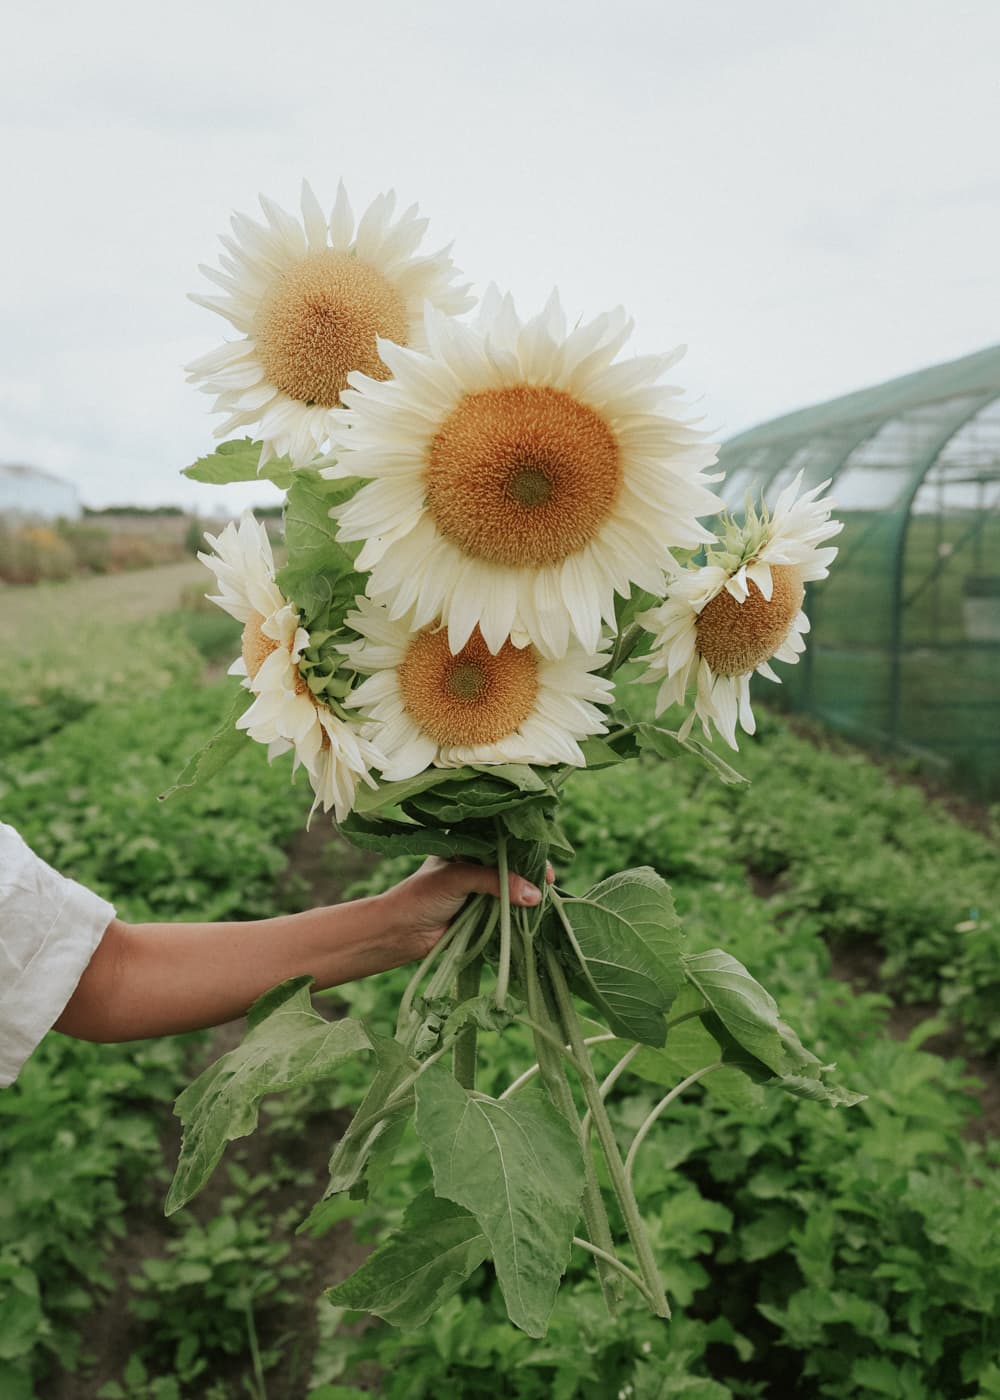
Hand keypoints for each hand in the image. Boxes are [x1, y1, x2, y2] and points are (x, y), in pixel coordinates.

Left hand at [379, 857, 553, 959]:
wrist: (400, 932)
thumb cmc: (422, 895)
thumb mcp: (459, 877)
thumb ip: (496, 882)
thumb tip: (535, 895)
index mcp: (467, 845)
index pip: (502, 841)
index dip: (524, 849)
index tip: (542, 862)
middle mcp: (475, 864)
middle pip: (511, 865)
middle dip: (530, 872)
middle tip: (549, 882)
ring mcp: (480, 889)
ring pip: (512, 888)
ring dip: (527, 894)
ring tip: (546, 898)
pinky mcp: (482, 913)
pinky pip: (507, 910)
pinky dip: (519, 913)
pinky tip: (534, 913)